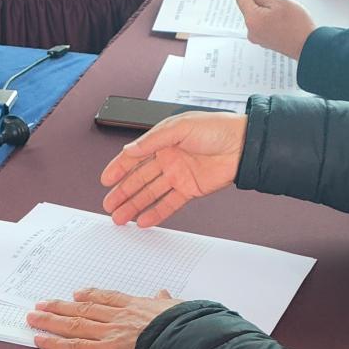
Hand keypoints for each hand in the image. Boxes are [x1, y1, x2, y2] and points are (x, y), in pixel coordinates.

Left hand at [28, 289, 176, 348]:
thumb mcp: (178, 308)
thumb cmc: (187, 328)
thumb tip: (163, 292)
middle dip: (60, 307)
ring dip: (51, 320)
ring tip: (33, 317)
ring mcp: (110, 333)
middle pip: (83, 309)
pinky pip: (75, 347)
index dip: (89, 295)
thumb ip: (166, 301)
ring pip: (74, 324)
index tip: (76, 294)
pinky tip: (40, 340)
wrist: (187, 342)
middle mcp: (119, 317)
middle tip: (42, 304)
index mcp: (137, 306)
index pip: (108, 298)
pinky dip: (55, 344)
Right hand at [100, 112, 247, 227]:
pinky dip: (156, 213)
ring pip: (151, 193)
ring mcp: (178, 175)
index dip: (118, 168)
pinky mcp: (190, 189)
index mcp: (163, 141)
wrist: (243, 145)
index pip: (134, 157)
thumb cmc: (217, 129)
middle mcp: (168, 158)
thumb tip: (130, 150)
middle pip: (139, 179)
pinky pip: (169, 203)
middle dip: (122, 192)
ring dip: (135, 205)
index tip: (106, 180)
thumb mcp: (179, 127)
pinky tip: (144, 220)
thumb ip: (152, 141)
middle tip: (109, 205)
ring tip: (120, 217)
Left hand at [234, 0, 315, 60]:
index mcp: (252, 19)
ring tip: (276, 2)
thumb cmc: (297, 25)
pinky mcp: (265, 42)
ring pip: (256, 16)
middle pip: (248, 8)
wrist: (309, 46)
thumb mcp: (280, 2)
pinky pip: (262, 24)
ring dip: (262, 7)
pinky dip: (266, 17)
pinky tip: (277, 14)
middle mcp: (251, 31)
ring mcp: (258, 38)